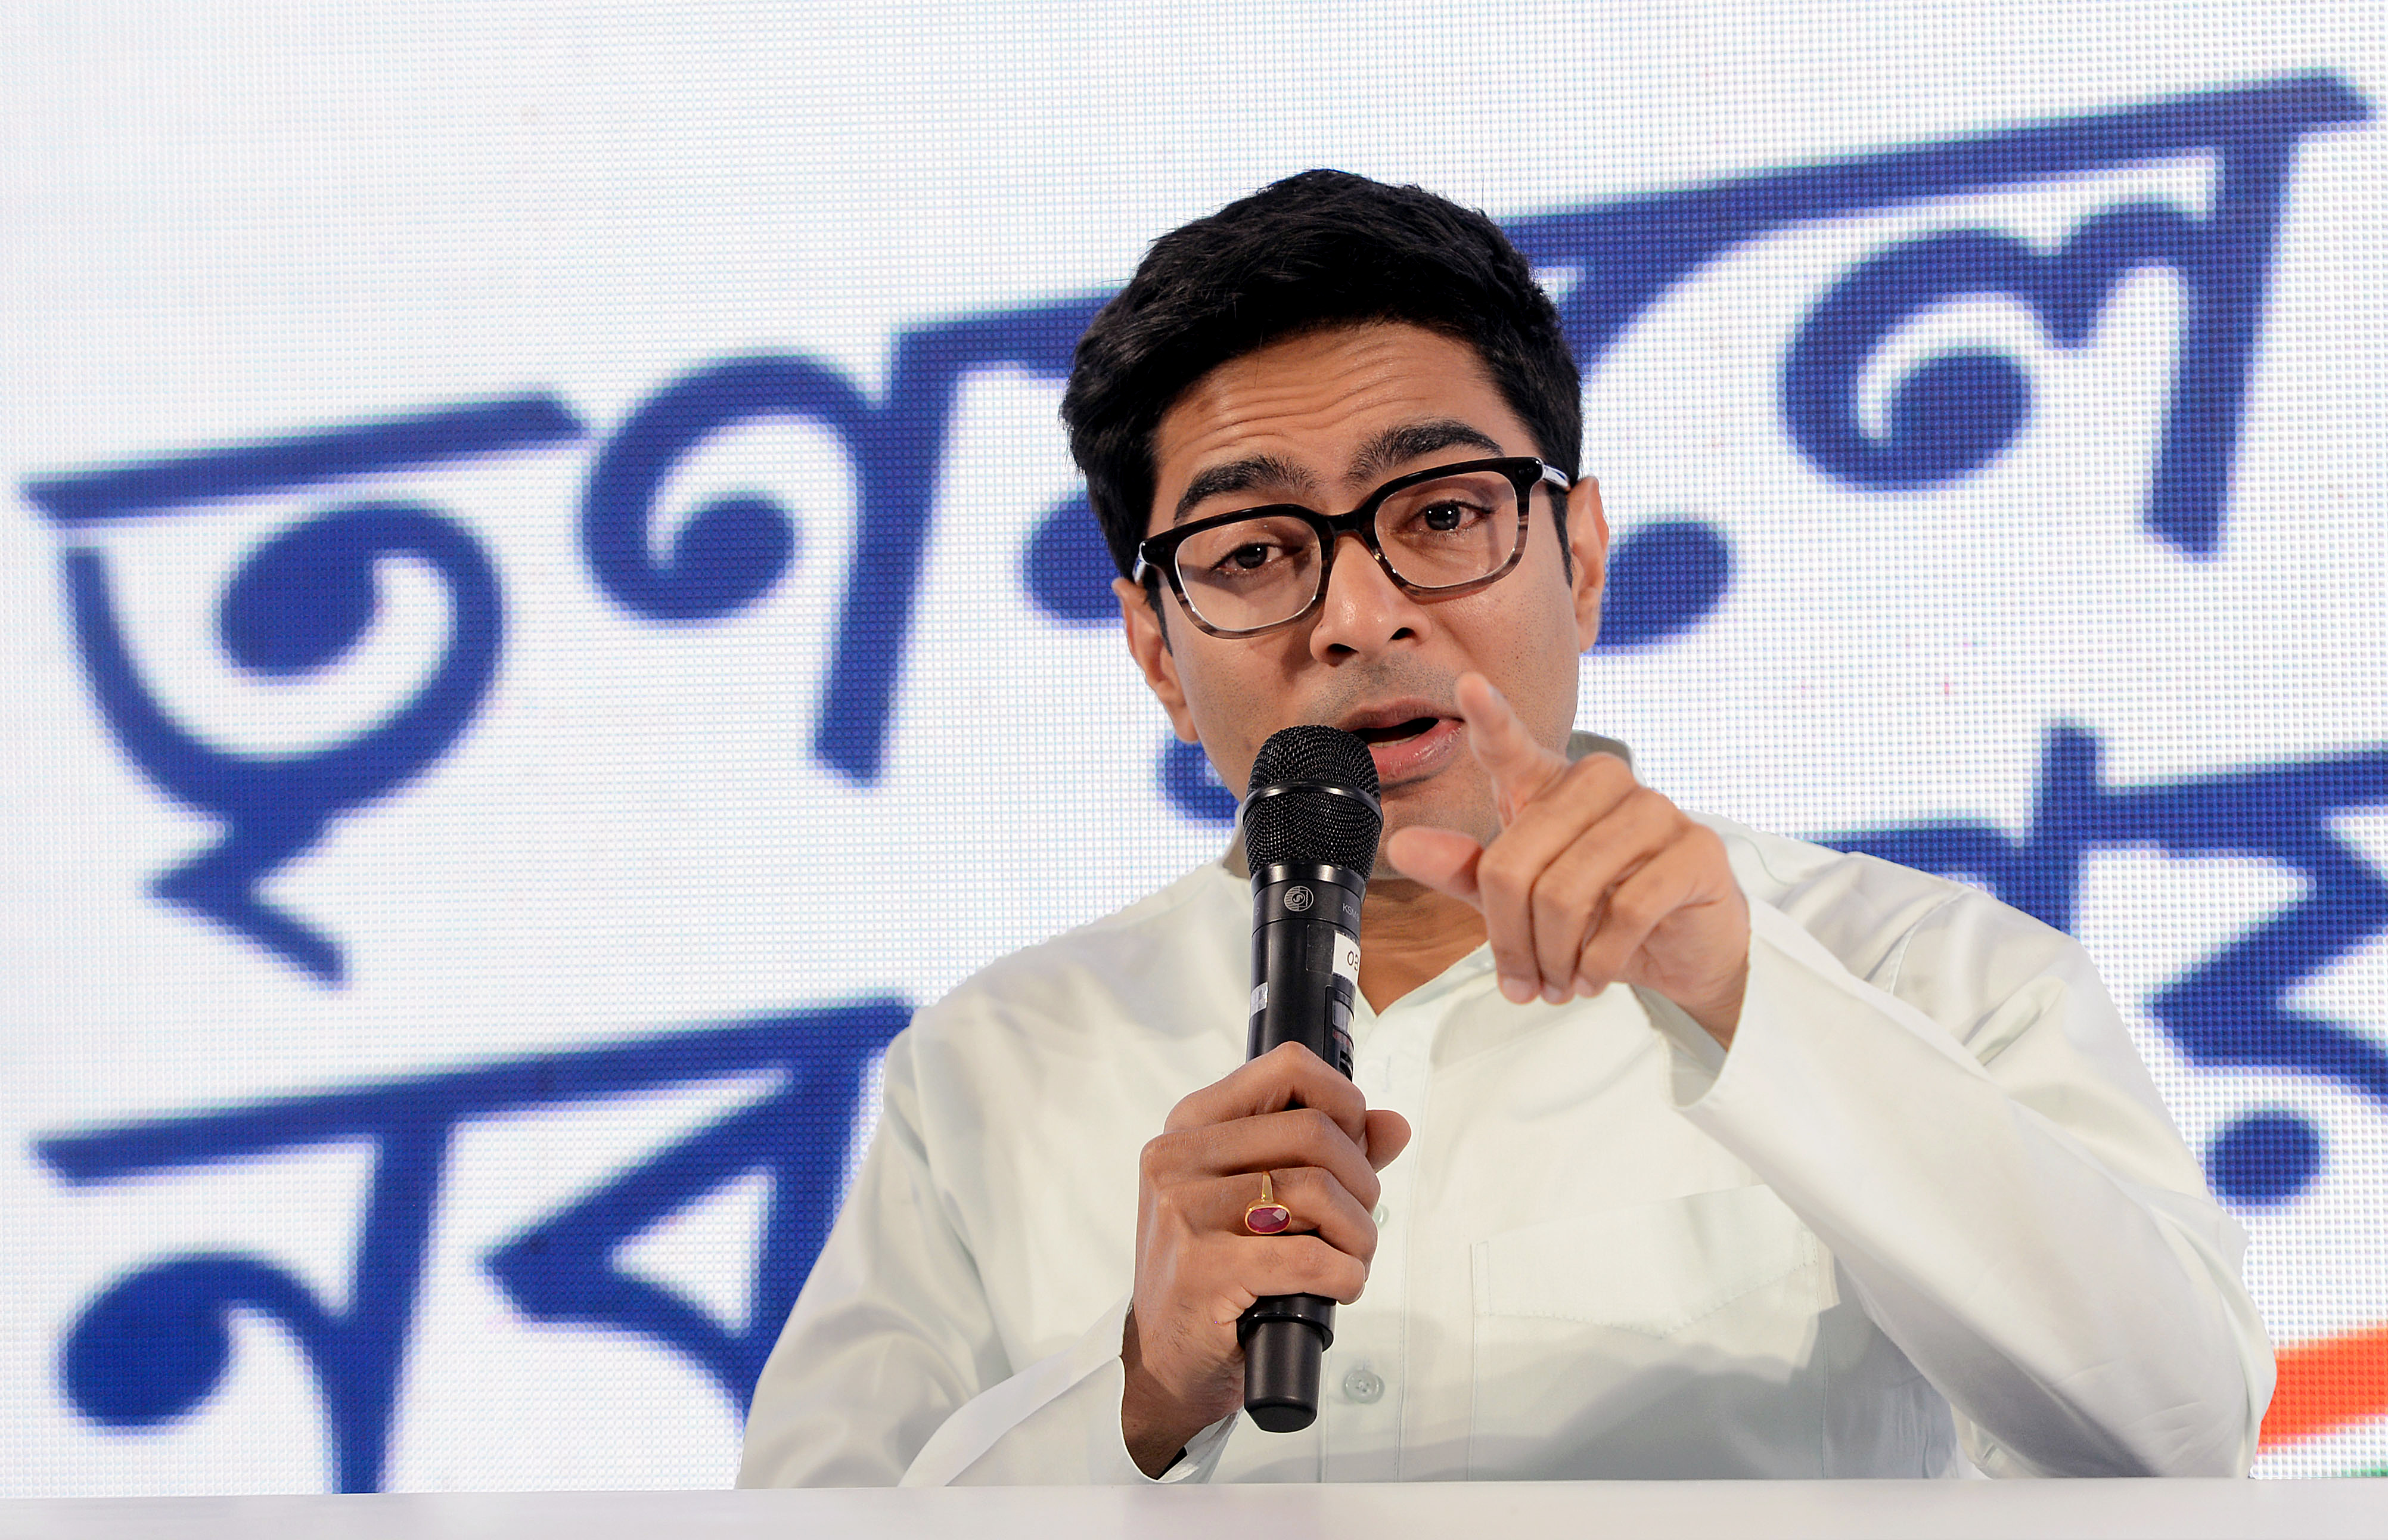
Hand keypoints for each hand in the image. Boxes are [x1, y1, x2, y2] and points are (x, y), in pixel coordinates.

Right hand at [1121, 1042, 1411, 1475]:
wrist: (1165, 1361)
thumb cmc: (1218, 1273)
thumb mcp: (1261, 1200)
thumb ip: (1327, 1155)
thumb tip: (1394, 1125)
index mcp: (1191, 1126)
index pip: (1285, 1067)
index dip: (1343, 1101)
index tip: (1355, 1146)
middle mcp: (1178, 1159)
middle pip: (1313, 1131)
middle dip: (1361, 1181)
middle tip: (1359, 1220)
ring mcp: (1183, 1212)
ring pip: (1317, 1191)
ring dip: (1359, 1233)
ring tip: (1352, 1257)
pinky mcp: (1202, 1270)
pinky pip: (1309, 1256)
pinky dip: (1345, 1274)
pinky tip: (1339, 1286)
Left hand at [1385, 673, 1751, 1043]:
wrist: (1681, 951)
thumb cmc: (1596, 915)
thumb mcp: (1521, 900)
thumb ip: (1466, 871)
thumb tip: (1402, 844)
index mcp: (1551, 783)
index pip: (1511, 747)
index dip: (1490, 718)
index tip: (1469, 686)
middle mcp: (1602, 782)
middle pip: (1518, 862)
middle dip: (1510, 937)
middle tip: (1522, 981)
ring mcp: (1654, 810)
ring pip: (1568, 890)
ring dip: (1554, 956)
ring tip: (1558, 985)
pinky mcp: (1696, 849)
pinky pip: (1627, 910)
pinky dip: (1600, 959)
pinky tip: (1593, 977)